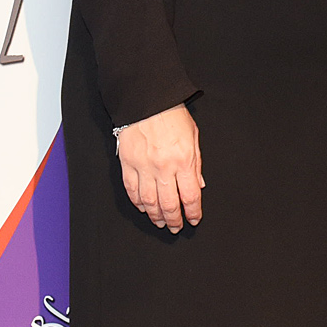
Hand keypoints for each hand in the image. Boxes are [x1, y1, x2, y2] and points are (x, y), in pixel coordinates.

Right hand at [118, 104, 203, 231]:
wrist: (146, 99)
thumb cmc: (172, 115)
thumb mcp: (193, 137)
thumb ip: (196, 164)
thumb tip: (198, 186)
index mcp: (184, 160)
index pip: (191, 196)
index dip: (193, 212)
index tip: (194, 219)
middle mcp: (163, 167)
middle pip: (169, 204)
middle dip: (174, 220)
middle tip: (176, 227)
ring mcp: (143, 167)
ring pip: (149, 202)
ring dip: (156, 216)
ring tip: (160, 222)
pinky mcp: (127, 163)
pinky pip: (132, 190)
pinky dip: (138, 203)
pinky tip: (144, 208)